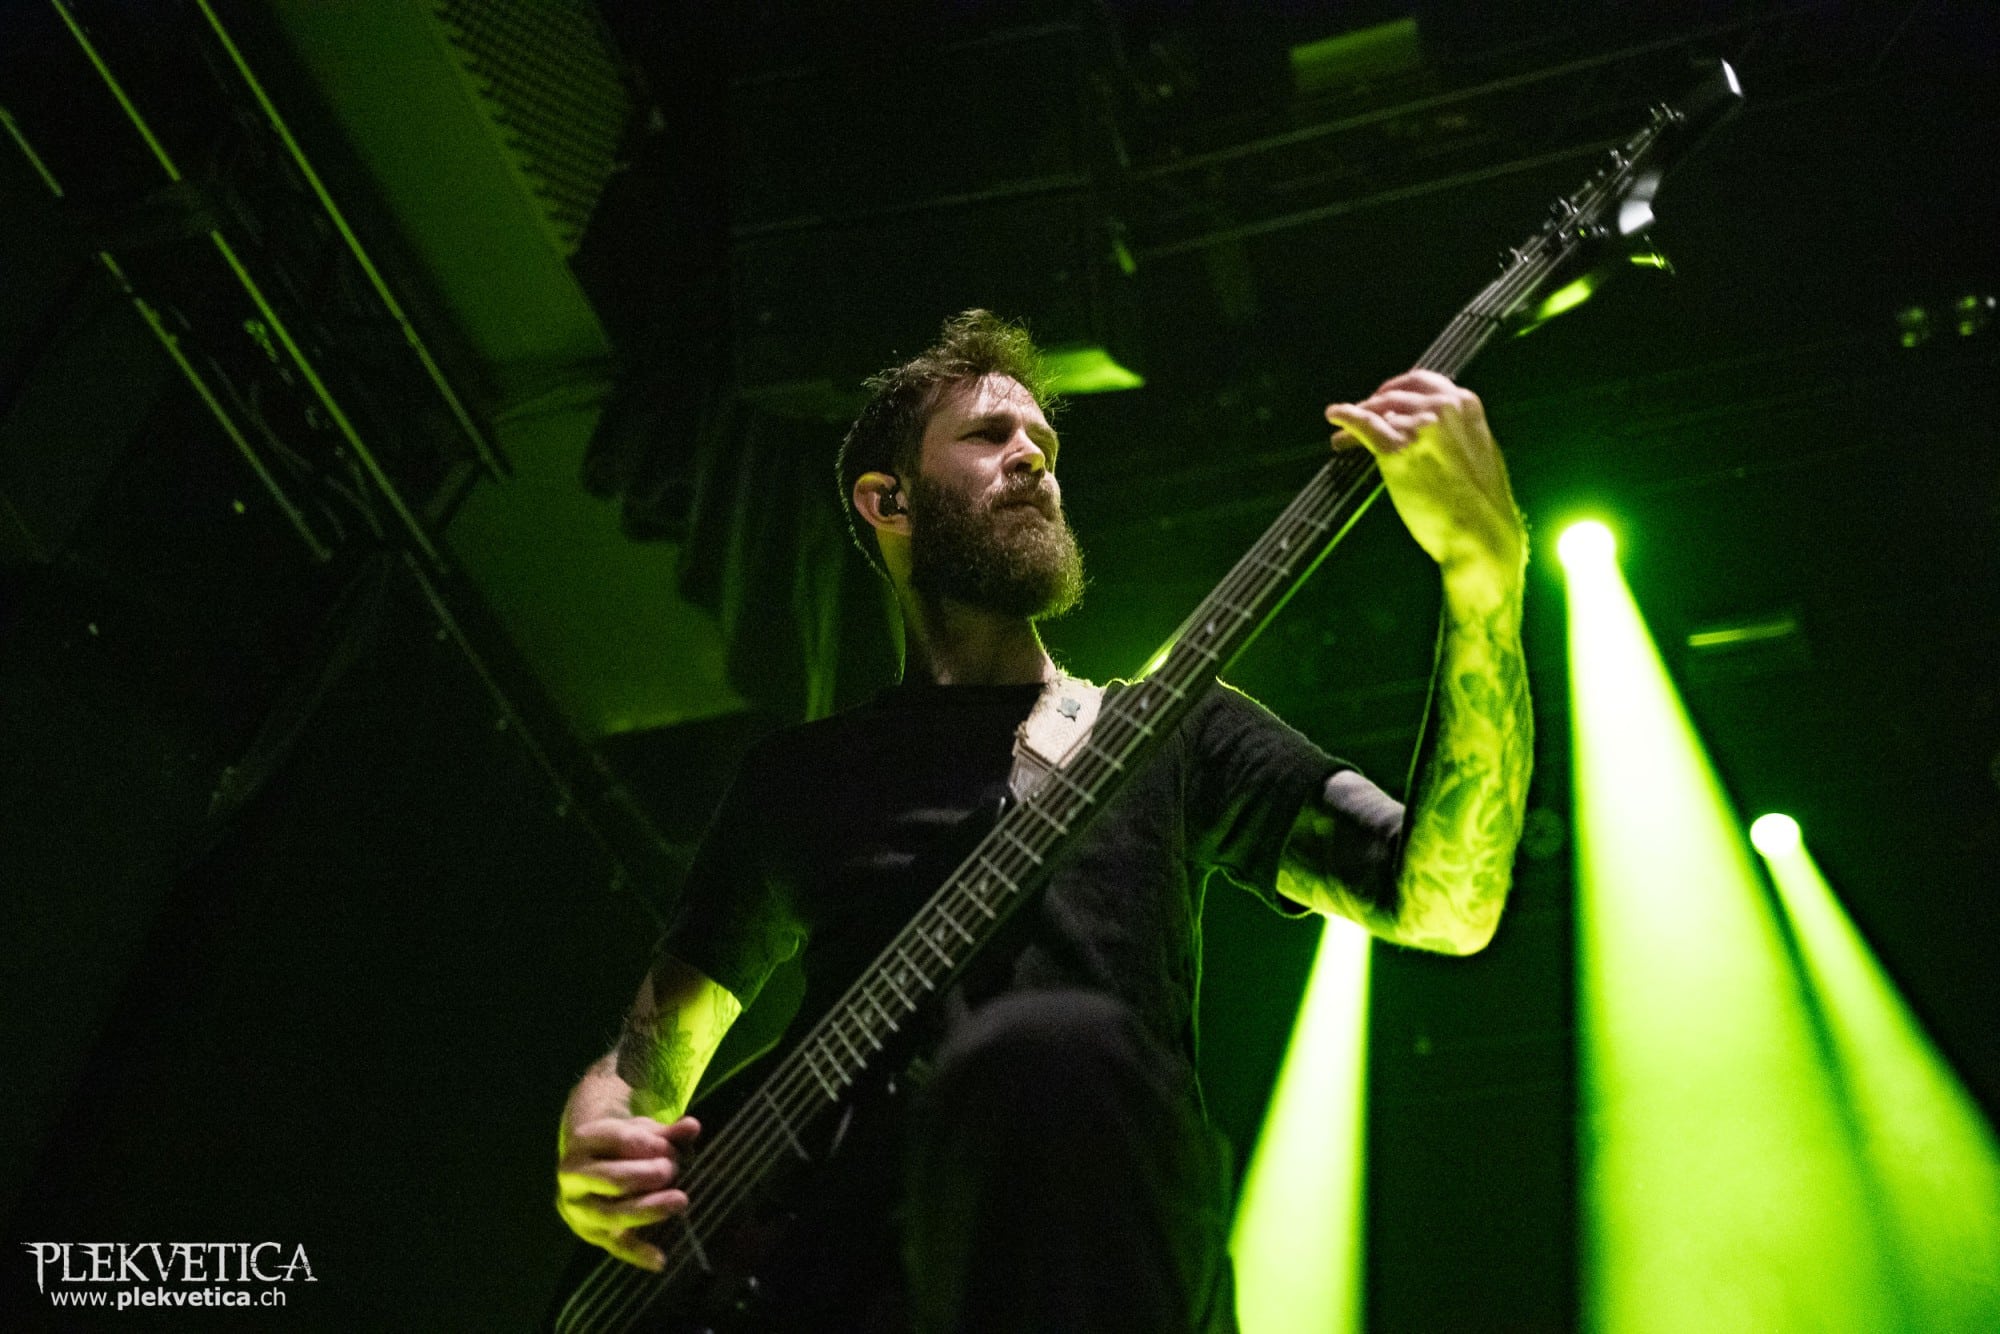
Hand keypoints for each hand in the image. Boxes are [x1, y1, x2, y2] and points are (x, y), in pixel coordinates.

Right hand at [556, 1114, 701, 1270]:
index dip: (647, 1143)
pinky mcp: (589, 1232)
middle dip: (645, 1176)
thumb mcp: (642, 1130)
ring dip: (647, 1210)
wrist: (588, 1161)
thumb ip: (668, 1132)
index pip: (616, 1139)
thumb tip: (692, 1127)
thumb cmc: (621, 1143)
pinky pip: (614, 1246)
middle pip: (611, 1179)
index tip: (669, 1147)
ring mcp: (578, 1208)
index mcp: (583, 1141)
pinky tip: (661, 1260)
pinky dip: (638, 1253)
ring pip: (610, 1215)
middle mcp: (573, 1176)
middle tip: (671, 1171)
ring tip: (680, 1201)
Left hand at [1325, 370, 1524, 607]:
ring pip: (1377, 411)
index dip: (1396, 389)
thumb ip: (1456, 430)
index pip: (1421, 382)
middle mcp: (1442, 407)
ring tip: (1343, 436)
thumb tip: (1431, 426)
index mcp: (1465, 404)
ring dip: (1358, 419)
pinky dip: (1345, 416)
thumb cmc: (1482, 503)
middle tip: (1360, 415)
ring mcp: (1418, 426)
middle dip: (1374, 404)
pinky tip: (1334, 415)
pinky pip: (1363, 424)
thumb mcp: (1479, 451)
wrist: (1480, 532)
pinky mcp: (1396, 448)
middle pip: (1394, 396)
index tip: (1382, 398)